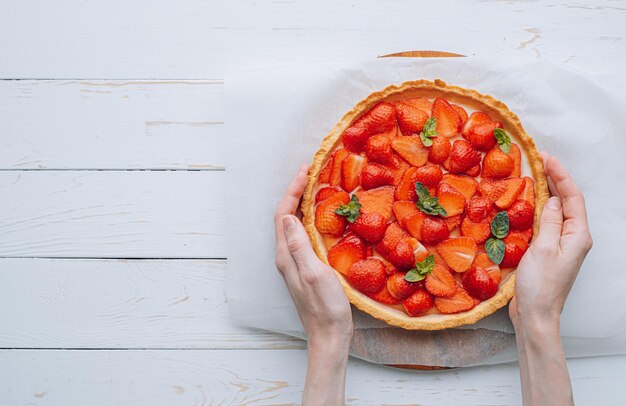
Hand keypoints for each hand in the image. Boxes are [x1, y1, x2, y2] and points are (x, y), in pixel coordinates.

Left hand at [274, 164, 351, 405]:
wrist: (329, 335)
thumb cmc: (324, 307)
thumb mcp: (314, 273)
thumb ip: (299, 246)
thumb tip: (287, 217)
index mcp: (285, 255)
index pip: (283, 214)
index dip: (292, 191)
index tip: (305, 171)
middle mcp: (286, 256)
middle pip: (286, 216)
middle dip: (295, 192)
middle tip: (311, 173)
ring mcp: (295, 262)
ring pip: (294, 225)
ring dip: (302, 204)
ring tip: (316, 187)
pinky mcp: (306, 267)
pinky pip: (304, 235)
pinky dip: (311, 219)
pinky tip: (324, 217)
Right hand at [510, 152, 591, 405]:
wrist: (535, 315)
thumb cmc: (540, 284)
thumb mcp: (544, 248)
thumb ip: (551, 220)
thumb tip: (553, 198)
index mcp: (578, 235)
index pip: (573, 197)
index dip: (561, 176)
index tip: (546, 158)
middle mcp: (573, 238)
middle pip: (568, 202)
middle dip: (555, 180)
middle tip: (538, 161)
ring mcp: (561, 245)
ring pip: (557, 211)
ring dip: (547, 193)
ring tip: (532, 176)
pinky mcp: (548, 251)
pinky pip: (546, 223)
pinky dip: (538, 209)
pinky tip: (526, 203)